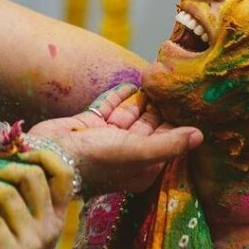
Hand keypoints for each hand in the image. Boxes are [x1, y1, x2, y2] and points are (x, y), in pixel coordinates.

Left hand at [0, 151, 70, 248]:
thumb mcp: (30, 230)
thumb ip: (26, 201)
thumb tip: (4, 158)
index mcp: (57, 218)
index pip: (62, 173)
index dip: (41, 154)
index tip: (16, 152)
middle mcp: (49, 229)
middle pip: (31, 176)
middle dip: (1, 166)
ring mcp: (31, 244)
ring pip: (6, 194)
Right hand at [27, 83, 202, 196]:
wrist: (47, 157)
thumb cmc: (95, 160)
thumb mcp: (136, 153)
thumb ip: (169, 144)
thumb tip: (200, 136)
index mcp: (141, 168)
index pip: (166, 144)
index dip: (178, 124)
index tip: (191, 104)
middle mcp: (126, 154)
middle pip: (150, 128)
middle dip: (161, 109)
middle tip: (177, 86)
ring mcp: (106, 138)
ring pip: (131, 115)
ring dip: (142, 100)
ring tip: (159, 80)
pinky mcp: (90, 124)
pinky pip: (111, 106)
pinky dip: (122, 95)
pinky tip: (134, 83)